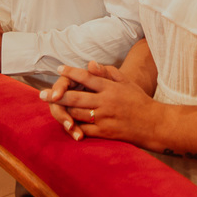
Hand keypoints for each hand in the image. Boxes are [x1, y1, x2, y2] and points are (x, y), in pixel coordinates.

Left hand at [42, 61, 157, 144]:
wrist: (153, 124)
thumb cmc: (138, 101)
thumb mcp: (126, 82)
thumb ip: (108, 72)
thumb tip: (90, 64)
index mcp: (110, 88)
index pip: (87, 77)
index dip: (71, 72)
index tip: (59, 69)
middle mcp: (106, 102)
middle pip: (76, 97)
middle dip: (57, 95)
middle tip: (43, 94)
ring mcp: (104, 118)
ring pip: (78, 113)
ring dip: (62, 111)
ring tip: (51, 107)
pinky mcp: (105, 133)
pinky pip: (85, 130)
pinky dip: (74, 127)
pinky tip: (65, 124)